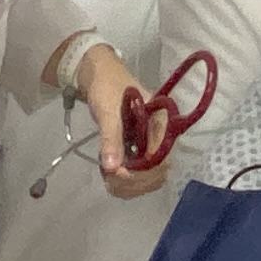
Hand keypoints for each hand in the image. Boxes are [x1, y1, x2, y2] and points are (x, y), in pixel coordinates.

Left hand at [72, 43, 176, 200]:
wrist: (99, 75)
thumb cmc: (107, 87)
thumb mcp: (109, 111)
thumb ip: (111, 138)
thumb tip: (112, 168)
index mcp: (161, 124)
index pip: (160, 160)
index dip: (141, 173)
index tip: (117, 174)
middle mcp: (160, 137)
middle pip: (157, 173)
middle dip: (134, 183)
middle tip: (110, 182)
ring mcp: (150, 144)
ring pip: (148, 177)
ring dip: (130, 185)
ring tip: (108, 179)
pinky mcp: (139, 149)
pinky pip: (138, 172)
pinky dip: (125, 180)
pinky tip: (111, 174)